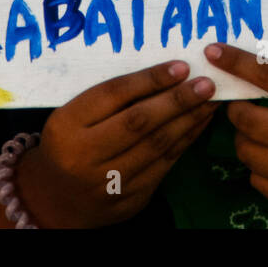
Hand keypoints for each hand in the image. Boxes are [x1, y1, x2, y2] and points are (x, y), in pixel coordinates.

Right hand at [22, 60, 217, 226]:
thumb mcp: (73, 116)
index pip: (113, 95)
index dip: (150, 79)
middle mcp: (85, 156)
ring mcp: (108, 182)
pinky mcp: (130, 200)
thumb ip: (109, 98)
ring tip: (210, 100)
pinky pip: (164, 165)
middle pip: (138, 122)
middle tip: (206, 84)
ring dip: (189, 120)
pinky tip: (199, 123)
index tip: (181, 66)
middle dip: (177, 100)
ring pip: (156, 145)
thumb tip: (164, 72)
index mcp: (66, 125)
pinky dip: (185, 141)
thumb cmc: (69, 143)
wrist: (56, 200)